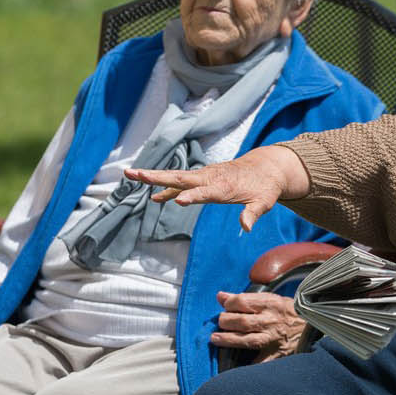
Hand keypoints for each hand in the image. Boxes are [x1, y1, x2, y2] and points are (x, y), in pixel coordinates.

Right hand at [126, 146, 306, 231]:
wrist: (265, 167)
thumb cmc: (265, 187)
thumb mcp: (264, 202)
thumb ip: (254, 213)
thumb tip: (246, 227)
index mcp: (223, 187)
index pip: (204, 192)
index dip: (191, 197)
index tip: (177, 201)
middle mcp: (209, 178)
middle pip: (179, 178)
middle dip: (156, 177)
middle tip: (135, 174)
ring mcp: (204, 177)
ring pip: (175, 177)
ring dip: (153, 177)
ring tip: (130, 174)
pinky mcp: (203, 179)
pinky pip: (181, 184)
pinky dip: (167, 189)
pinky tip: (153, 198)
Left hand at [211, 291, 305, 361]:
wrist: (315, 326)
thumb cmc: (291, 312)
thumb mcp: (271, 299)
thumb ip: (245, 299)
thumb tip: (220, 296)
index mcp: (271, 303)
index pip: (242, 301)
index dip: (228, 303)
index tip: (224, 306)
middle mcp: (271, 321)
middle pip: (241, 321)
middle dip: (225, 321)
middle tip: (220, 323)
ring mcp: (273, 339)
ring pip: (246, 340)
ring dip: (228, 339)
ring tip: (215, 339)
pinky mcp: (277, 354)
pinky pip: (260, 362)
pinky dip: (248, 366)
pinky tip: (234, 366)